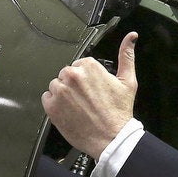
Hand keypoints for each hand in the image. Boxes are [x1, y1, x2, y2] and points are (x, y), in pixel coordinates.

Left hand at [41, 32, 138, 158]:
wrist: (111, 139)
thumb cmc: (119, 113)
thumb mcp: (128, 81)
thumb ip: (126, 56)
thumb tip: (131, 37)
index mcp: (89, 66)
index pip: (79, 65)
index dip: (86, 79)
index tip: (92, 89)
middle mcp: (72, 76)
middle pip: (66, 74)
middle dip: (74, 85)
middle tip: (86, 100)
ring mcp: (60, 91)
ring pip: (56, 85)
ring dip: (63, 94)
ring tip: (78, 106)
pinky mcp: (51, 106)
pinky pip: (47, 98)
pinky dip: (54, 104)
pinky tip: (69, 111)